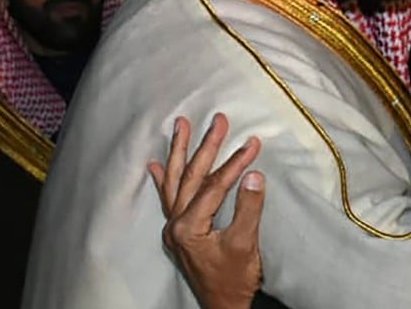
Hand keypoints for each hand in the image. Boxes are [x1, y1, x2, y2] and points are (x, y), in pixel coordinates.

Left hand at [148, 113, 264, 308]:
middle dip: (205, 146)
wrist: (223, 307)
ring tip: (180, 125)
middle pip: (191, 177)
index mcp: (189, 227)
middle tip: (218, 120)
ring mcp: (174, 228)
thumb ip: (248, 209)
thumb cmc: (234, 280)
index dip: (235, 163)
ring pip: (176, 182)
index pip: (214, 186)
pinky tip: (156, 165)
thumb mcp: (245, 245)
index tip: (252, 143)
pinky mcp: (179, 232)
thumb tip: (254, 175)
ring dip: (179, 152)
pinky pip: (168, 198)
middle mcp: (175, 224)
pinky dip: (163, 180)